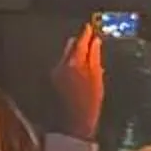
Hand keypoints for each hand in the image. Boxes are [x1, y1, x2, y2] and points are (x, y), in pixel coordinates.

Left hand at [53, 22, 105, 141]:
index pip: (80, 42)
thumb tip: (95, 42)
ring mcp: (55, 71)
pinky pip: (63, 65)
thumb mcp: (97, 80)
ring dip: (75, 53)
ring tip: (87, 55)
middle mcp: (61, 64)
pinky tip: (79, 69)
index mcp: (74, 63)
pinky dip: (70, 63)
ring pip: (66, 55)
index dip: (86, 33)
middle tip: (90, 40)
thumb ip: (95, 58)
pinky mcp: (52, 79)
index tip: (91, 27)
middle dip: (80, 42)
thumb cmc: (90, 104)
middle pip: (70, 47)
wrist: (74, 123)